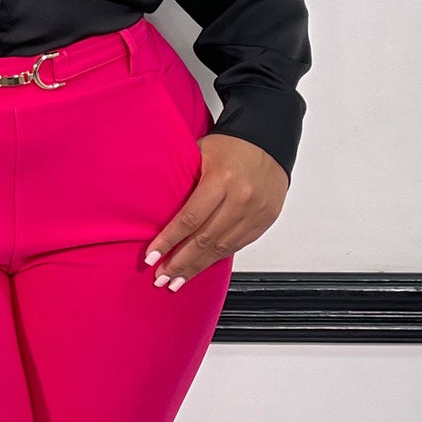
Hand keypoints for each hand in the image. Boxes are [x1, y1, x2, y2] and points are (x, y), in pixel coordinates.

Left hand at [145, 133, 288, 288]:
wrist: (270, 140)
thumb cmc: (231, 146)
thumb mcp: (201, 154)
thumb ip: (183, 181)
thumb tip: (156, 210)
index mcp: (221, 179)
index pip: (190, 219)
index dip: (169, 241)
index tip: (151, 257)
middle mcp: (241, 199)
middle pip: (205, 239)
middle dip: (180, 263)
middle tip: (161, 278)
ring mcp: (256, 213)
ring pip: (221, 248)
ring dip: (197, 267)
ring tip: (177, 281)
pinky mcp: (265, 221)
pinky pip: (237, 246)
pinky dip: (217, 258)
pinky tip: (202, 267)